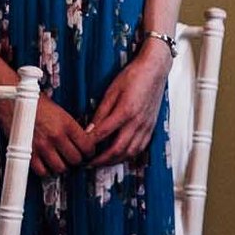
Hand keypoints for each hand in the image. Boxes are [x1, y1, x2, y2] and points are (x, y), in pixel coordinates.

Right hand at [30, 97, 93, 177]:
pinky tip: (46, 164)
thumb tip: (82, 136)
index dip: (89, 151)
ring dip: (62, 166)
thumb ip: (70, 125)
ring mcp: (42, 145)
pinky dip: (45, 170)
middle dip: (76, 160)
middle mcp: (55, 136)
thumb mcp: (58, 109)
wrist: (11, 98)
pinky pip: (42, 171)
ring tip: (60, 161)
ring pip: (60, 168)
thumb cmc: (32, 101)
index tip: (87, 152)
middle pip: (76, 159)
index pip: (87, 146)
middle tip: (73, 157)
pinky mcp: (28, 152)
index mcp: (66, 124)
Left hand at [84, 47, 171, 168]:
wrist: (155, 70)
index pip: (103, 134)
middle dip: (101, 160)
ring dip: (115, 161)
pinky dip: (129, 155)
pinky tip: (120, 155)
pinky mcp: (151, 127)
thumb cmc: (133, 77)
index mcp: (125, 112)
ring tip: (102, 162)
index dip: (90, 144)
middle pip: (117, 149)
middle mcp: (137, 122)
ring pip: (130, 152)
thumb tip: (89, 129)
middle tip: (88, 163)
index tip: (79, 149)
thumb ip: (101, 112)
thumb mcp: (111, 91)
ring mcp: (146, 126)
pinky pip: (140, 147)